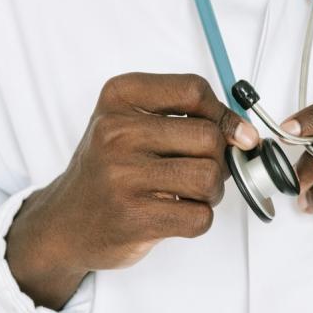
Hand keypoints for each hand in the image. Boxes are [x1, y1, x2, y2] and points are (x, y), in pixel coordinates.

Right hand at [5, 73, 258, 309]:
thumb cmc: (110, 171)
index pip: (194, 89)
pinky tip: (176, 215)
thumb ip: (188, 118)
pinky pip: (199, 217)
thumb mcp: (134, 124)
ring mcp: (123, 176)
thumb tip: (245, 135)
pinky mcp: (134, 217)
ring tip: (188, 194)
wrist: (67, 222)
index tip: (229, 132)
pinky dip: (198, 219)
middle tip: (199, 171)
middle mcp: (116, 132)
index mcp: (119, 98)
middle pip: (208, 136)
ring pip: (209, 177)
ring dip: (211, 192)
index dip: (222, 114)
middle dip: (218, 159)